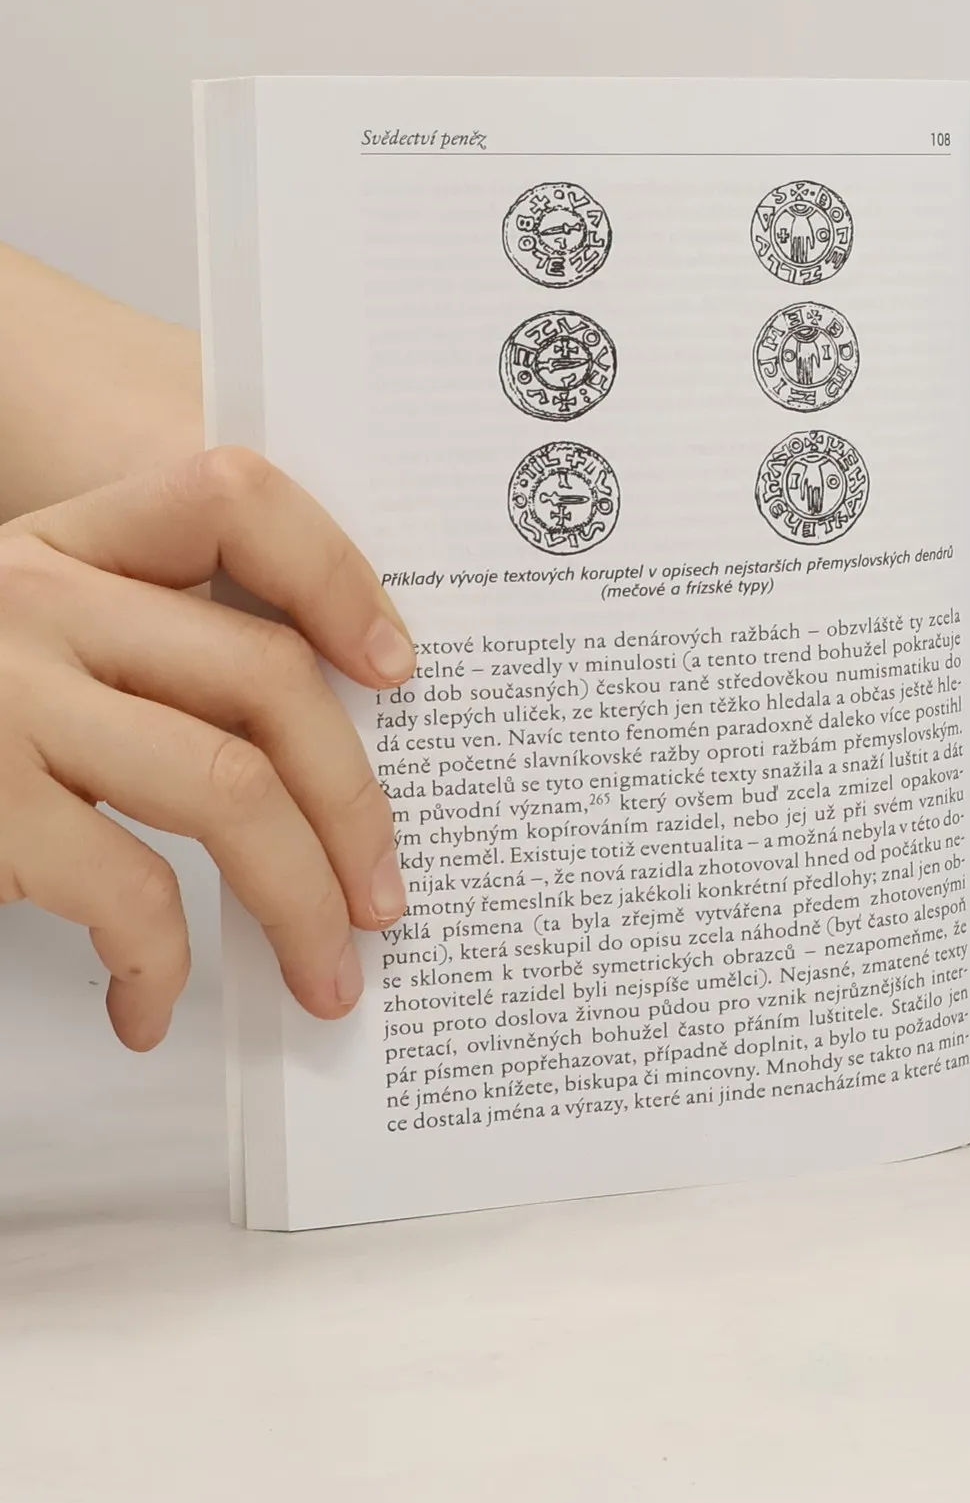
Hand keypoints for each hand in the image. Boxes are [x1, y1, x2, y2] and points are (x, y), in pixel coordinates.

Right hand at [0, 448, 414, 1048]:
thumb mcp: (35, 644)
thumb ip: (149, 655)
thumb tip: (326, 759)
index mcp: (67, 546)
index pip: (230, 498)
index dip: (335, 573)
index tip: (397, 670)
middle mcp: (35, 602)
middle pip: (266, 677)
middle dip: (356, 804)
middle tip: (384, 898)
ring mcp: (2, 699)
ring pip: (228, 789)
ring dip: (300, 901)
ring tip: (324, 974)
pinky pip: (126, 890)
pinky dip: (163, 964)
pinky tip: (152, 1004)